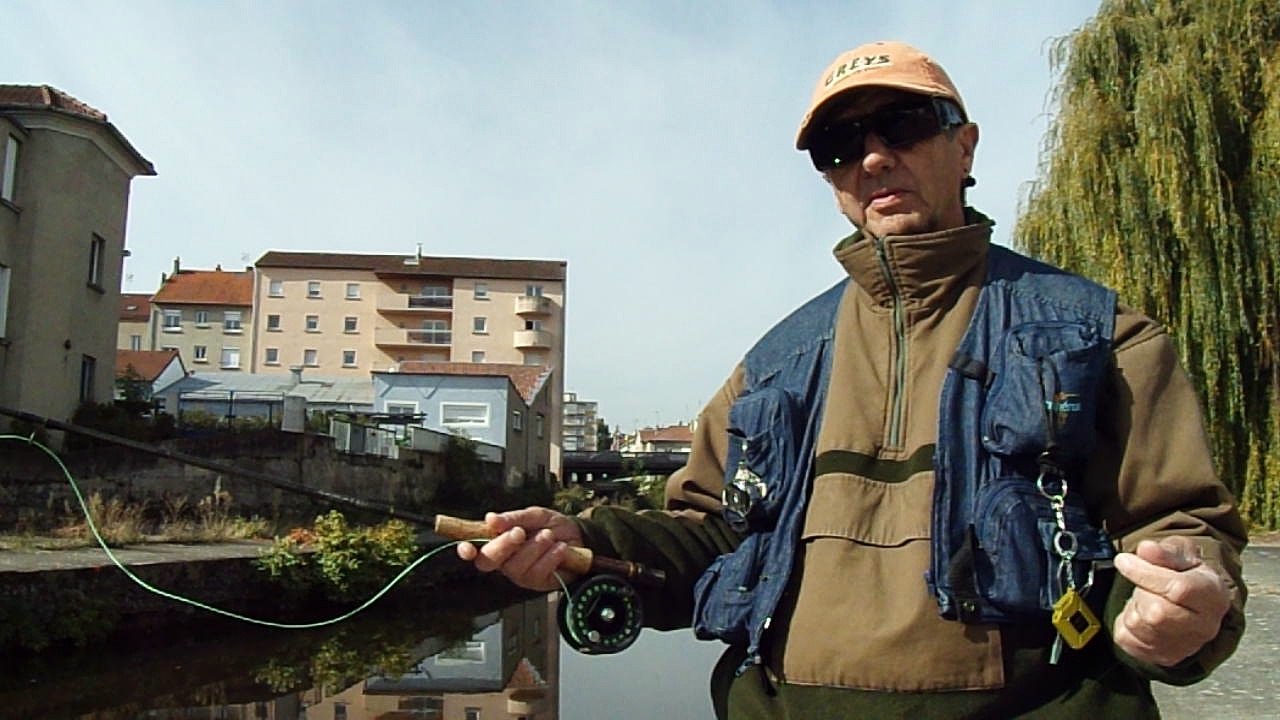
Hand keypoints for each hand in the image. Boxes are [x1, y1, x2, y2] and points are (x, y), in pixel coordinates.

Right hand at [455, 506, 583, 591]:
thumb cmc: (551, 526)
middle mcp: (505, 561)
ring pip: (515, 567)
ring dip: (533, 548)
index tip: (467, 547)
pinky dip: (550, 557)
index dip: (467, 551)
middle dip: (503, 545)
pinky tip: (561, 548)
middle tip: (519, 532)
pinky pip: (537, 572)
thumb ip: (513, 518)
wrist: (580, 537)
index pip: (475, 551)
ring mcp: (520, 574)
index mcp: (499, 542)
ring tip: (549, 536)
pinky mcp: (537, 583)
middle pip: (489, 560)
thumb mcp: (534, 515)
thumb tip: (490, 519)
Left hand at [1112, 537, 1231, 666]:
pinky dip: (1126, 624)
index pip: (1178, 589)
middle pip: (1157, 612)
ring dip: (1133, 607)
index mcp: (1214, 596)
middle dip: (1141, 591)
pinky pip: (1127, 638)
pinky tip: (1142, 615)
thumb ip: (1166, 551)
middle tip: (1144, 583)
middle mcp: (1204, 627)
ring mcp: (1185, 647)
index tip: (1124, 560)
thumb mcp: (1183, 553)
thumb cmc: (1189, 575)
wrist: (1195, 605)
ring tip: (1148, 598)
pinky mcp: (1162, 657)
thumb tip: (1146, 549)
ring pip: (1139, 625)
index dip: (1145, 573)